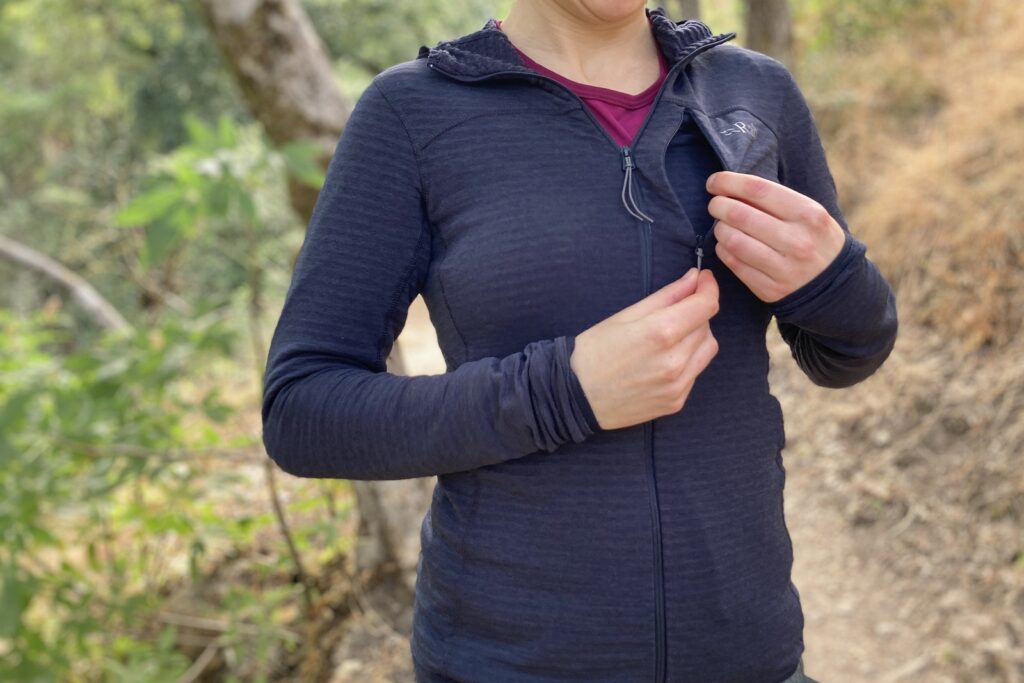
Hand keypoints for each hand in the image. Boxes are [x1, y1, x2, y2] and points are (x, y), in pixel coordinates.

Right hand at [570, 268, 719, 429]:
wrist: (576, 396)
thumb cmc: (594, 351)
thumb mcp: (626, 315)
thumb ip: (667, 296)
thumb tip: (694, 278)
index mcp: (662, 332)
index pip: (706, 306)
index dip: (708, 288)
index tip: (703, 280)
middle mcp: (675, 361)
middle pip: (707, 326)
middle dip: (695, 313)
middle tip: (672, 312)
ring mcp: (678, 385)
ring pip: (707, 349)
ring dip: (695, 337)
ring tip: (669, 339)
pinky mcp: (676, 402)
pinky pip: (695, 372)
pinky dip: (687, 361)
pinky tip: (662, 362)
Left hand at [706, 171, 845, 302]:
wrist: (835, 285)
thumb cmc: (814, 238)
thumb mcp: (809, 213)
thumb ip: (776, 200)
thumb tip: (732, 188)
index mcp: (808, 213)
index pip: (758, 189)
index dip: (728, 182)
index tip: (714, 182)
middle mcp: (797, 240)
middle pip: (740, 215)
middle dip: (718, 206)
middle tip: (715, 205)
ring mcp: (784, 268)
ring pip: (733, 241)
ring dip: (719, 229)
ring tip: (721, 225)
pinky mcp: (771, 289)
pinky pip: (734, 264)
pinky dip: (723, 250)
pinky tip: (726, 244)